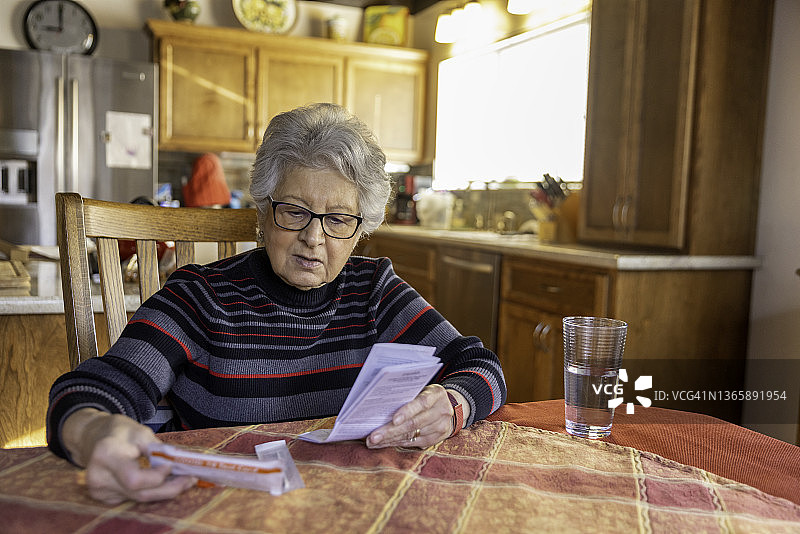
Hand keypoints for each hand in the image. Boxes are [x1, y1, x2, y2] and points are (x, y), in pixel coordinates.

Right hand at [63, 408, 196, 503]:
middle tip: (191, 479)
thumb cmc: (119, 431)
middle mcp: (99, 477)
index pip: (135, 479)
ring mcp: (99, 491)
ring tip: (184, 480)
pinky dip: (152, 491)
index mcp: (107, 455)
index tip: (172, 465)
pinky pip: (133, 498)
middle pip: (139, 494)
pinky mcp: (104, 497)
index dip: (157, 477)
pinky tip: (166, 483)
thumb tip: (180, 464)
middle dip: (169, 488)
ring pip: (139, 498)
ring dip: (164, 491)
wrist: (94, 437)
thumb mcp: (140, 432)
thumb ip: (158, 450)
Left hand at [366, 384, 464, 448]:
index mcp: (437, 395)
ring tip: (372, 442)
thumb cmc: (427, 395)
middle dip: (390, 431)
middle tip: (372, 437)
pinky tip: (384, 444)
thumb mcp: (422, 389)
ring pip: (411, 435)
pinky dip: (396, 443)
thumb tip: (380, 405)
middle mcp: (441, 411)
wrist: (449, 406)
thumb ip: (408, 395)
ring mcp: (440, 427)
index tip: (393, 419)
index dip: (407, 411)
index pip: (422, 403)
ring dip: (389, 440)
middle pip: (414, 423)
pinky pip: (413, 443)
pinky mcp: (436, 439)